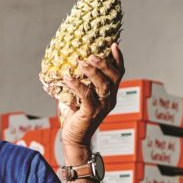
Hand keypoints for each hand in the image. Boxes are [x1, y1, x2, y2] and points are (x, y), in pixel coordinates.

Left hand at [60, 43, 124, 163]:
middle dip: (104, 63)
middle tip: (91, 55)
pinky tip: (68, 78)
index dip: (118, 59)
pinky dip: (77, 85)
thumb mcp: (77, 95)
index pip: (118, 74)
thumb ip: (76, 82)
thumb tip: (64, 65)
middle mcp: (109, 99)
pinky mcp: (91, 113)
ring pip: (103, 85)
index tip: (113, 45)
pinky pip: (86, 96)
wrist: (74, 138)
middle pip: (114, 77)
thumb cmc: (75, 116)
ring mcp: (101, 106)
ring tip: (82, 63)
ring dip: (93, 72)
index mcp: (109, 94)